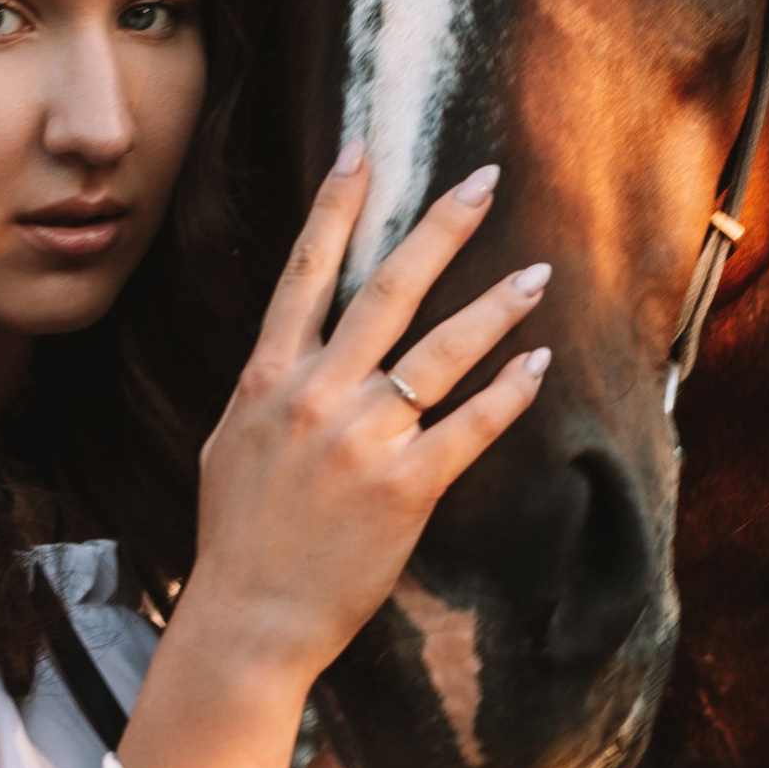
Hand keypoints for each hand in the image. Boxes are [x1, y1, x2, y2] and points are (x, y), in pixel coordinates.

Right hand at [173, 145, 550, 697]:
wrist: (248, 618)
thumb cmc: (236, 538)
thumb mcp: (230, 445)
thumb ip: (266, 392)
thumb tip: (289, 356)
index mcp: (268, 376)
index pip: (305, 271)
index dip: (335, 206)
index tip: (362, 150)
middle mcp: (316, 394)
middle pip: (388, 289)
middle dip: (440, 227)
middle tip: (483, 179)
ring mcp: (363, 438)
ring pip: (443, 349)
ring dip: (496, 305)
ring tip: (538, 272)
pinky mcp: (405, 486)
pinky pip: (470, 425)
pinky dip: (508, 392)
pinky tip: (537, 365)